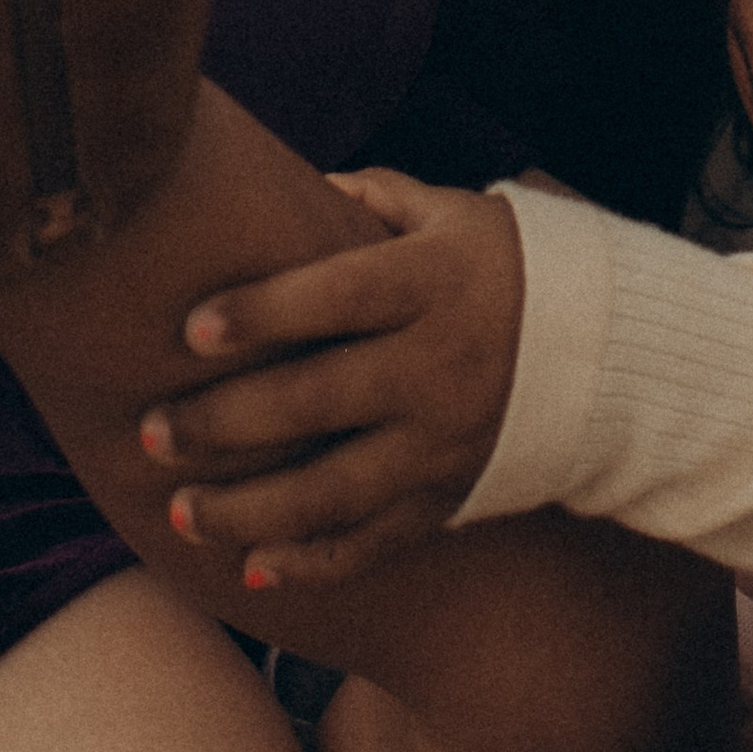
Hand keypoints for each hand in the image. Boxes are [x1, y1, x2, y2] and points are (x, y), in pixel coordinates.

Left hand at [142, 169, 524, 590]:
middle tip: (152, 431)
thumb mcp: (448, 213)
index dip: (263, 311)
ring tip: (180, 511)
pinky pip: (373, 542)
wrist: (600, 349)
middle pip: (318, 401)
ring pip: (334, 491)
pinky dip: (312, 562)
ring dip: (248, 510)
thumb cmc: (498, 263)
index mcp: (432, 283)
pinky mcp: (449, 497)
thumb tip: (286, 183)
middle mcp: (436, 366)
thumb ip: (370, 199)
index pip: (338, 296)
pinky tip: (252, 568)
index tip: (190, 328)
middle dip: (225, 422)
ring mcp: (442, 442)